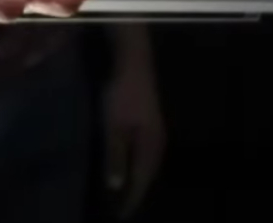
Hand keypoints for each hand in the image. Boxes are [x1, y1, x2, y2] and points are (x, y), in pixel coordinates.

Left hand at [103, 64, 165, 218]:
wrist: (134, 64)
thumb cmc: (122, 95)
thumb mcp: (114, 127)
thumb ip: (115, 156)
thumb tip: (117, 186)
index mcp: (151, 146)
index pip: (142, 181)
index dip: (131, 199)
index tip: (121, 216)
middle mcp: (159, 143)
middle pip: (149, 175)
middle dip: (137, 193)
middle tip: (123, 209)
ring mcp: (157, 132)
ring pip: (149, 165)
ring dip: (139, 180)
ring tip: (126, 194)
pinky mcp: (152, 124)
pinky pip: (147, 154)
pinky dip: (139, 166)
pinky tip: (130, 167)